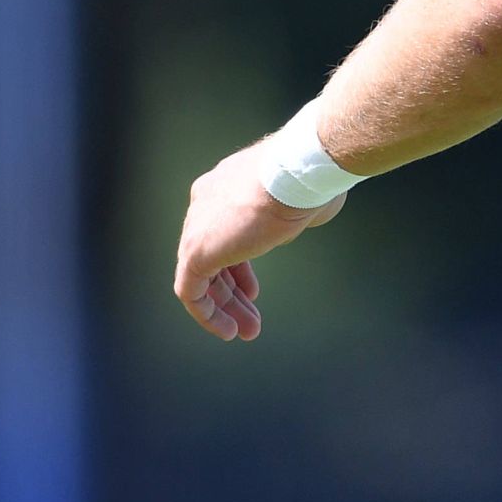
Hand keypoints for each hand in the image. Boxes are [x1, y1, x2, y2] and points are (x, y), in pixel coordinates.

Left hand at [170, 145, 342, 340]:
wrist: (299, 171)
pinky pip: (191, 290)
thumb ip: (295, 213)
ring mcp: (197, 227)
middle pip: (212, 257)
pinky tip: (227, 328)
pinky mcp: (197, 251)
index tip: (253, 290)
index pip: (223, 233)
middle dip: (232, 291)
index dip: (239, 267)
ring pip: (201, 276)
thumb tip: (303, 219)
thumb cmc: (311, 178)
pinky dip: (207, 313)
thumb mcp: (303, 196)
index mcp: (224, 187)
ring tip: (245, 331)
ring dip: (223, 307)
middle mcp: (203, 205)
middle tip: (251, 317)